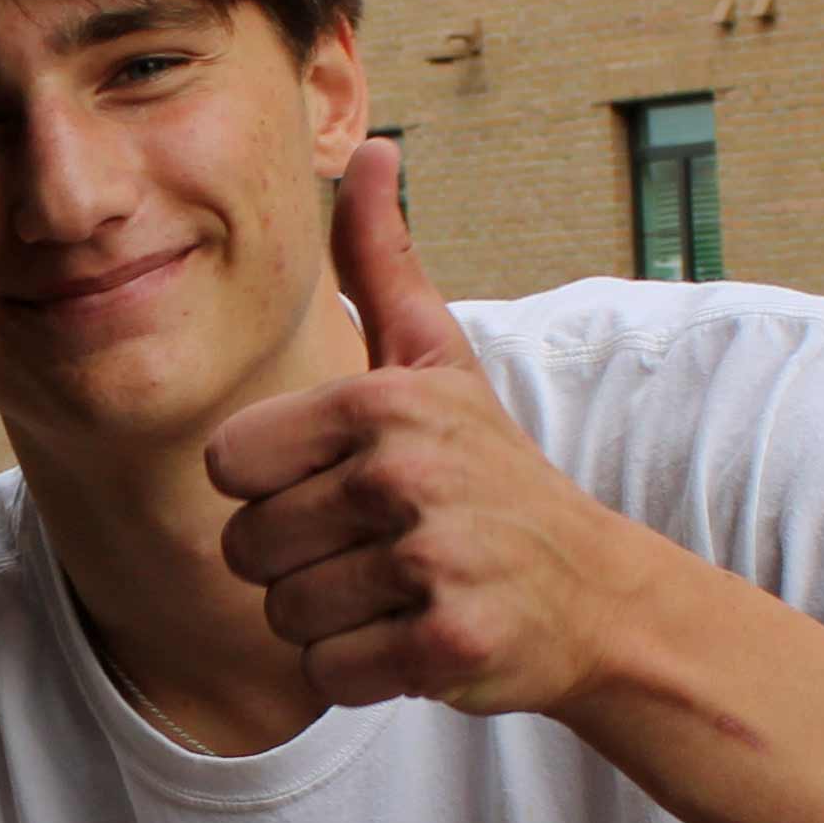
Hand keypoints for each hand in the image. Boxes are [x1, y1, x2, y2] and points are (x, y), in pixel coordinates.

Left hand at [207, 142, 646, 713]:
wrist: (595, 592)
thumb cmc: (491, 472)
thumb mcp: (438, 360)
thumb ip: (382, 261)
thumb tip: (371, 147)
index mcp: (383, 402)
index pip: (229, 466)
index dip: (270, 489)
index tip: (339, 487)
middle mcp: (405, 476)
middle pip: (245, 550)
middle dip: (296, 565)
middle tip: (375, 550)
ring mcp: (431, 562)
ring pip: (283, 617)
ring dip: (329, 620)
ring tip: (396, 590)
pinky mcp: (446, 644)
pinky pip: (329, 675)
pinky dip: (361, 672)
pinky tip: (414, 637)